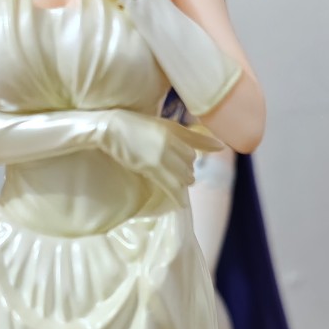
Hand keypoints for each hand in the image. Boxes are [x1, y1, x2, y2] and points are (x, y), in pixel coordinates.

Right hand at [96, 109, 216, 200]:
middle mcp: (170, 142)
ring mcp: (161, 155)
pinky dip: (178, 196)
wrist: (111, 129)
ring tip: (178, 184)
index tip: (203, 155)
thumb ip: (186, 134)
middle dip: (187, 169)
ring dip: (183, 182)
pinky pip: (171, 186)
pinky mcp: (151, 168)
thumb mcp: (161, 125)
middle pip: (190, 163)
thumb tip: (218, 145)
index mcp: (172, 129)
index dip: (196, 155)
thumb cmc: (134, 125)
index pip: (194, 147)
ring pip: (183, 175)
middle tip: (178, 172)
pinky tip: (181, 202)